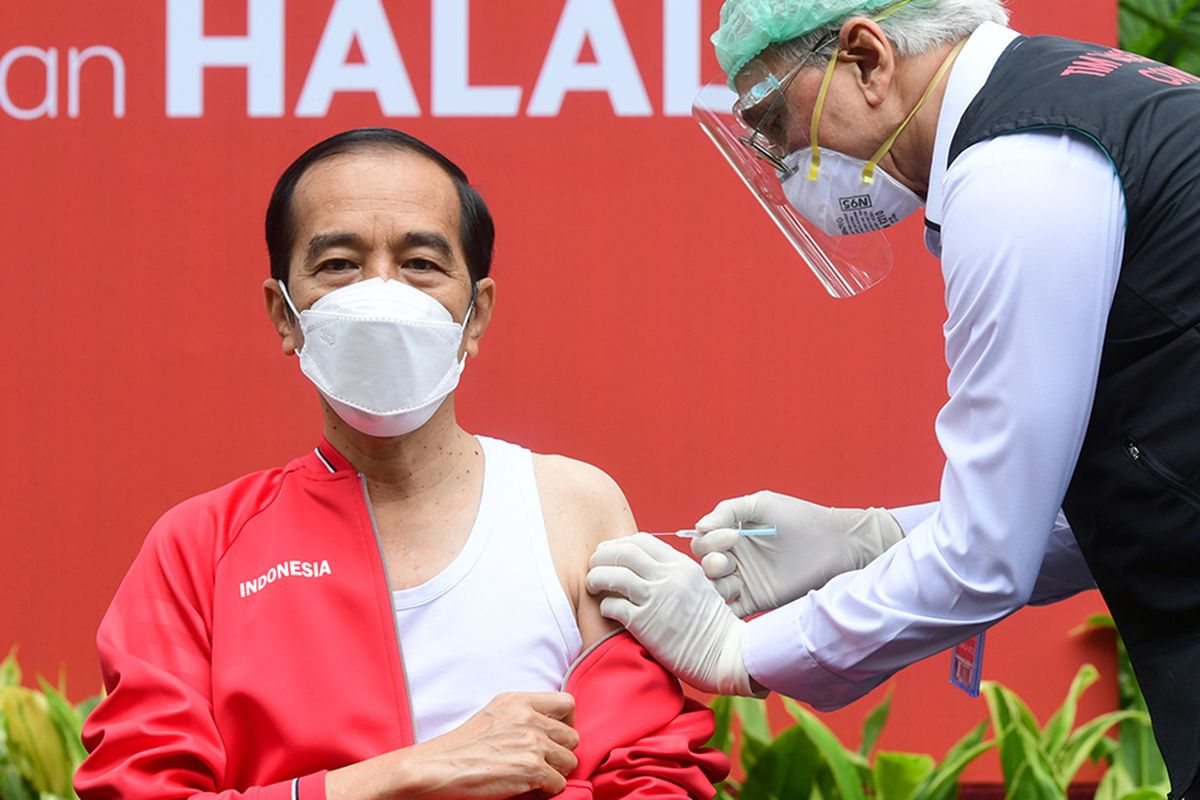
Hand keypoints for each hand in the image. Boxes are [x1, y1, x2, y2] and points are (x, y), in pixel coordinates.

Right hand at [326, 692, 578, 799]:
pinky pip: (559, 783)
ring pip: (569, 761)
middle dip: (560, 754)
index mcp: (518, 700)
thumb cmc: (460, 748)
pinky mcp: (532, 768)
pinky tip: (525, 789)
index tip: (554, 739)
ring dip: (555, 773)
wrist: (437, 769)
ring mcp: (532, 742)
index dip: (566, 723)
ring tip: (531, 778)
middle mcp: (528, 717)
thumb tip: (552, 730)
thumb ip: (523, 716)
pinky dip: (546, 790)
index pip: (567, 702)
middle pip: (571, 736)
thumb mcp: (494, 716)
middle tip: (541, 764)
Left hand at [586, 533, 756, 695]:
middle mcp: (668, 576)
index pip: (641, 540)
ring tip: (592, 584)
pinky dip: (604, 605)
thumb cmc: (709, 624)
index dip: (620, 544)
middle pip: (622, 552)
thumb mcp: (696, 585)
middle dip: (602, 556)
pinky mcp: (644, 624)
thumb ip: (672, 572)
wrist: (725, 654)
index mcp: (681, 564)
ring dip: (595, 577)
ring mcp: (655, 599)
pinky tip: (607, 609)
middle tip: (594, 564)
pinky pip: (611, 605)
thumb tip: (640, 566)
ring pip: (611, 574)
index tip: (611, 552)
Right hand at [692, 491, 903, 616]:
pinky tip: (734, 595)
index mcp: (733, 535)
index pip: (703, 541)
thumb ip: (728, 510)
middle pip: (704, 565)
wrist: (836, 545)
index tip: (733, 535)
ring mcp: (746, 581)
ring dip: (715, 583)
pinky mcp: (757, 601)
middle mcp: (737, 559)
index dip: (709, 540)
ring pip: (713, 587)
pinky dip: (724, 606)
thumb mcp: (761, 504)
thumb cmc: (801, 519)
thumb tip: (699, 526)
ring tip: (732, 577)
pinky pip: (731, 608)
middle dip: (709, 561)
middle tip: (729, 559)